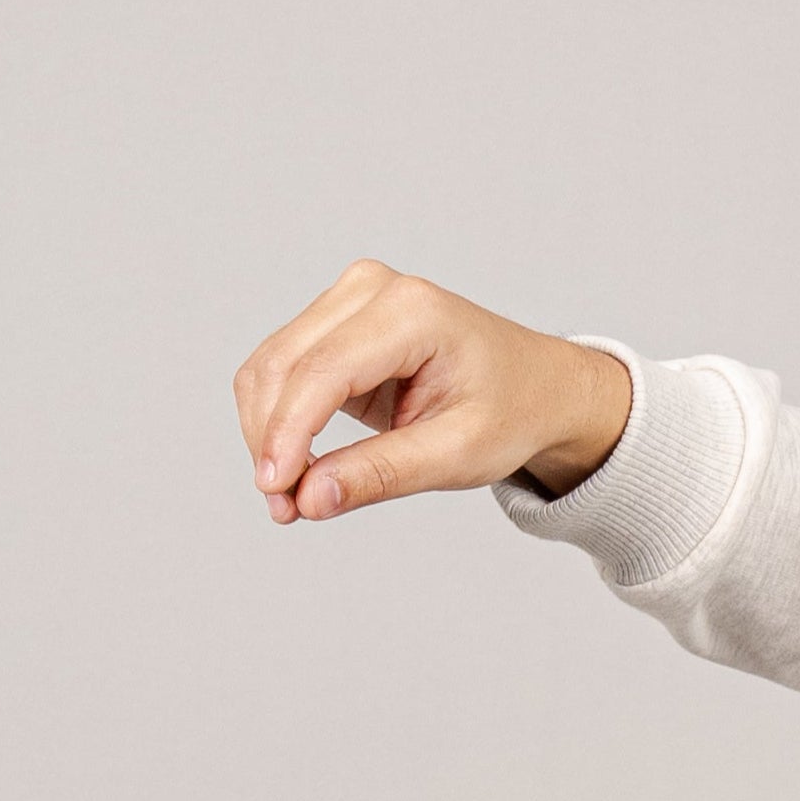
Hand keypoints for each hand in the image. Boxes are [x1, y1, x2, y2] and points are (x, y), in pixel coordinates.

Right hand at [234, 258, 631, 524]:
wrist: (534, 386)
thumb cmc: (509, 411)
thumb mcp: (456, 454)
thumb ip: (380, 474)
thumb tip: (308, 498)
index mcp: (412, 313)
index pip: (322, 372)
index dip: (286, 436)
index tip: (278, 495)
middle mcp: (371, 291)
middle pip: (281, 366)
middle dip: (270, 442)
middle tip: (286, 509)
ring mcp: (348, 301)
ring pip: (268, 369)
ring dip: (265, 436)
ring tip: (292, 496)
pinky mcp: (334, 325)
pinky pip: (278, 373)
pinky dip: (275, 424)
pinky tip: (298, 467)